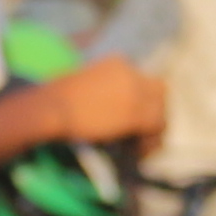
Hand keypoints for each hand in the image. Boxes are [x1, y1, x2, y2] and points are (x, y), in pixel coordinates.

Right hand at [46, 57, 166, 148]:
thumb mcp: (83, 86)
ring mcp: (137, 92)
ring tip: (137, 148)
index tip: (130, 121)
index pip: (143, 81)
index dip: (141, 102)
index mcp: (118, 63)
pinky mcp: (137, 113)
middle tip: (141, 135)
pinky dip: (149, 142)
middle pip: (160, 92)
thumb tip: (111, 115)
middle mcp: (132, 73)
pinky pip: (156, 128)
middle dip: (154, 113)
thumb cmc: (56, 99)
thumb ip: (103, 93)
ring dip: (152, 131)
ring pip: (161, 111)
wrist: (54, 107)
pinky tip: (136, 153)